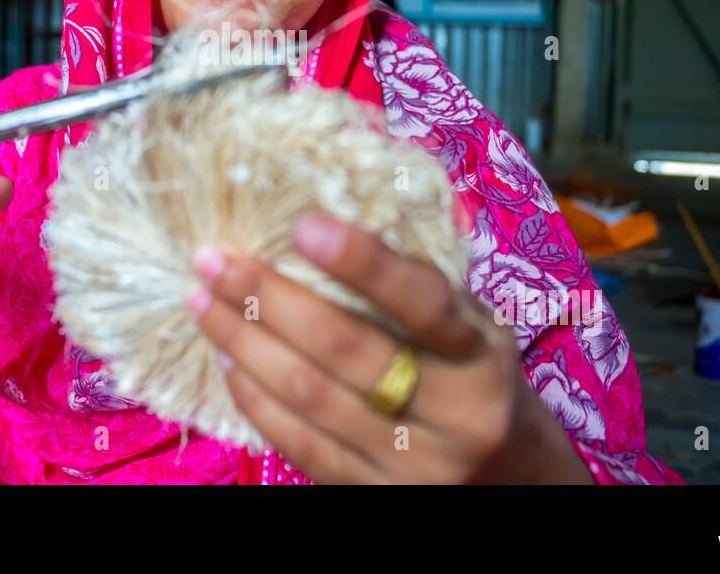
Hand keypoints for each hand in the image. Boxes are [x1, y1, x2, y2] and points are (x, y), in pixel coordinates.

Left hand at [187, 211, 593, 483]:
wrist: (515, 482)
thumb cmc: (479, 380)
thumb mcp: (475, 328)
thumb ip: (419, 286)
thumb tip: (327, 221)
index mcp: (481, 355)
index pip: (421, 302)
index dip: (361, 262)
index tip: (300, 225)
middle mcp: (454, 414)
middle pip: (344, 349)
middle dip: (267, 299)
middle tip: (212, 260)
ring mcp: (414, 465)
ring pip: (311, 398)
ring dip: (245, 344)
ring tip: (203, 304)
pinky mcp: (377, 498)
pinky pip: (302, 446)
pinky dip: (257, 400)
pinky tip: (229, 361)